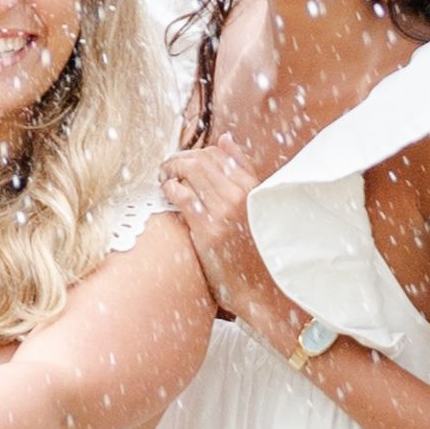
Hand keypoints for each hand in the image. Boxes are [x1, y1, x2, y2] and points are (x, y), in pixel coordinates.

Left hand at [160, 139, 278, 334]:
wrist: (265, 290)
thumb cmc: (261, 249)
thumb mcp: (261, 204)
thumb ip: (245, 171)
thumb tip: (225, 138)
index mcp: (257, 188)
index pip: (221, 153)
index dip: (198, 152)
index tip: (187, 160)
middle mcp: (242, 195)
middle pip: (202, 159)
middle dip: (180, 158)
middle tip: (168, 166)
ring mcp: (224, 212)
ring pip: (190, 172)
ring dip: (171, 169)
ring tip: (164, 176)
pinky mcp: (208, 230)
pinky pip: (181, 196)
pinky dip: (169, 187)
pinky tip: (165, 191)